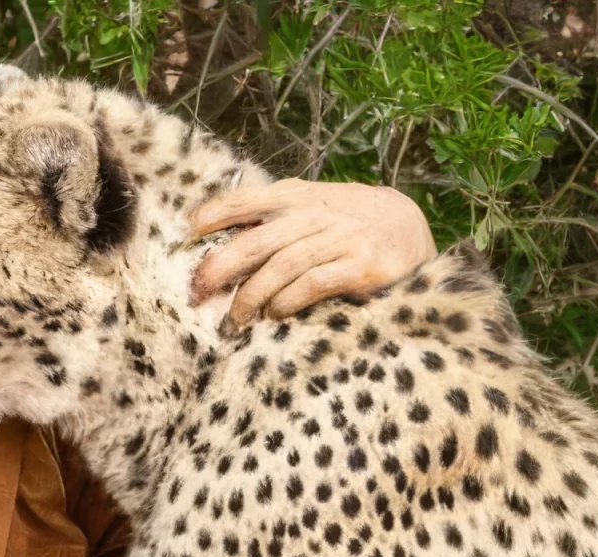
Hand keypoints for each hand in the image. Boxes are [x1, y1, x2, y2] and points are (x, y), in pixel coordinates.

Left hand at [190, 179, 437, 329]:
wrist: (409, 228)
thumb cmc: (348, 222)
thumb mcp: (312, 206)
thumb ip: (274, 217)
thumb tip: (221, 237)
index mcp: (298, 197)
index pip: (249, 199)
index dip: (217, 213)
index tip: (189, 231)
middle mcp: (317, 215)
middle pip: (257, 240)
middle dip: (222, 266)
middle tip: (198, 291)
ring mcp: (340, 240)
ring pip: (282, 266)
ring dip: (252, 295)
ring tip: (234, 318)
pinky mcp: (361, 267)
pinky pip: (314, 284)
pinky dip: (288, 301)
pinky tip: (275, 313)